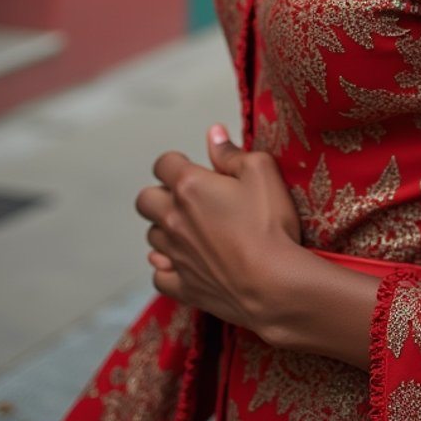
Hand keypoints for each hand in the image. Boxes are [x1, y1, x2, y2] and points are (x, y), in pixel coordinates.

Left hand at [135, 125, 305, 336]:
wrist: (274, 283)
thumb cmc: (270, 225)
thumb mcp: (261, 171)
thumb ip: (231, 152)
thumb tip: (213, 134)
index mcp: (189, 186)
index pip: (163, 163)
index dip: (176, 162)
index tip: (192, 167)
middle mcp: (174, 220)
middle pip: (145, 201)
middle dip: (160, 194)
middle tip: (187, 198)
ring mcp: (176, 255)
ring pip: (152, 236)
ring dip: (166, 229)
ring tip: (192, 230)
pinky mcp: (183, 286)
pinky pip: (159, 275)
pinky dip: (167, 267)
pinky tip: (183, 263)